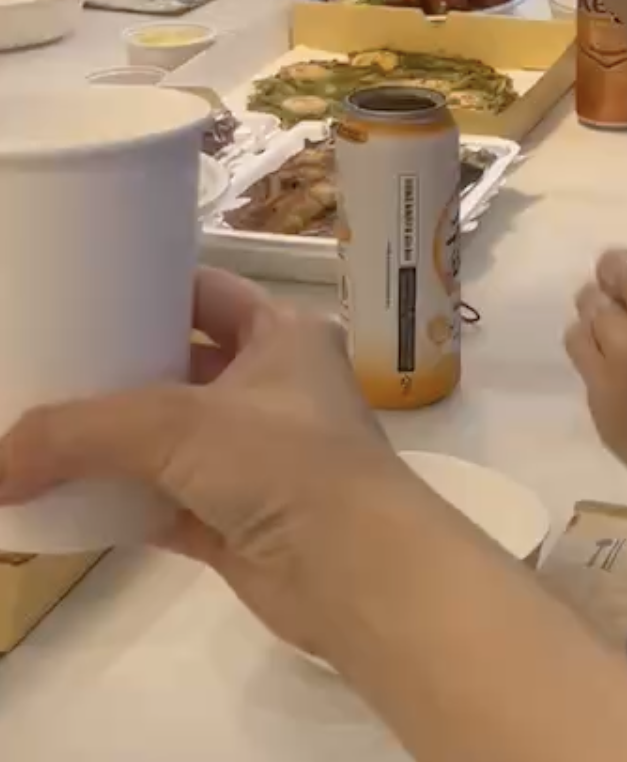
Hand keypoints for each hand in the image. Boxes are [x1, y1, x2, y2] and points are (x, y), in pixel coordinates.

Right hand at [0, 271, 409, 660]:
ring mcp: (255, 456)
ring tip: (35, 437)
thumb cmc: (286, 462)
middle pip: (178, 365)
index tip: (79, 296)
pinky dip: (115, 504)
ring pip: (166, 440)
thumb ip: (81, 434)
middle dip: (114, 372)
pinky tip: (59, 504)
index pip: (204, 292)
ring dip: (109, 445)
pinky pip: (160, 503)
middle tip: (42, 372)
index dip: (146, 289)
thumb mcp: (178, 424)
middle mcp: (272, 386)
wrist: (357, 571)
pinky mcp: (235, 520)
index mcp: (282, 333)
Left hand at [565, 251, 626, 525]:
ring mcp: (610, 385)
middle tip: (626, 309)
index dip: (620, 267)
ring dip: (595, 332)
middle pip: (591, 301)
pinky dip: (603, 373)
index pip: (616, 269)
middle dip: (606, 297)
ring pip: (577, 339)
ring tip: (620, 344)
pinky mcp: (605, 422)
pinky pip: (588, 382)